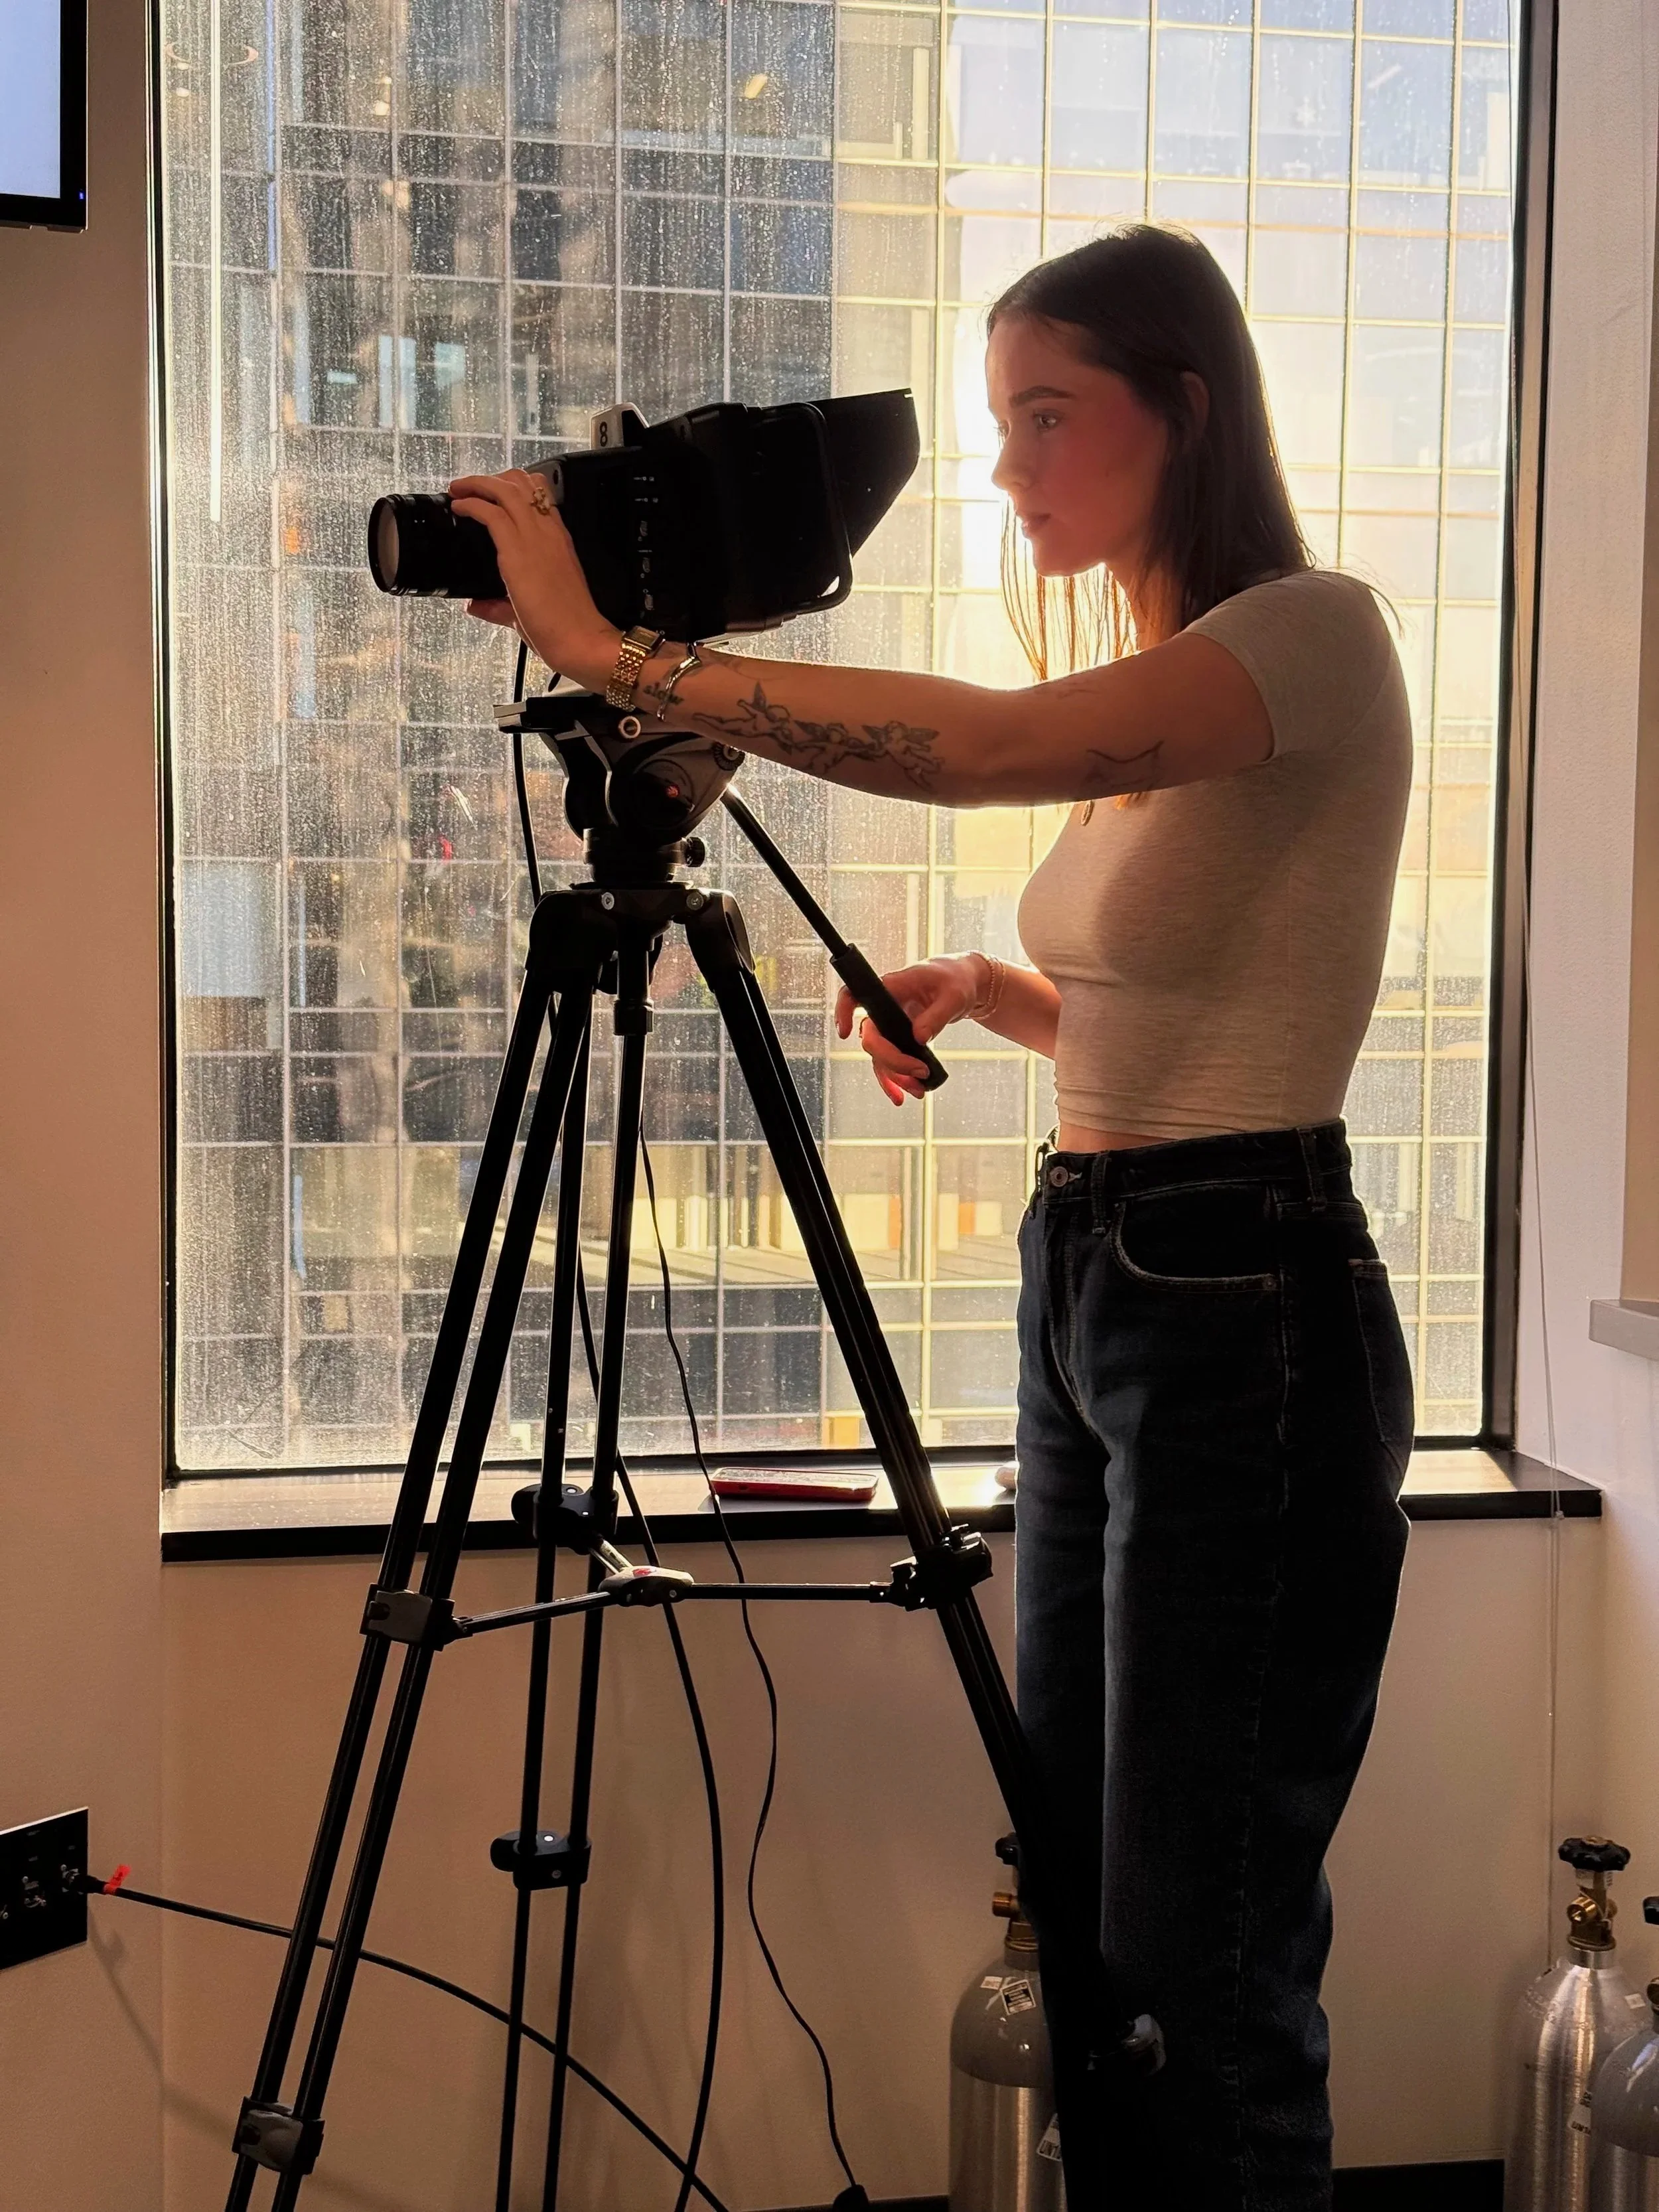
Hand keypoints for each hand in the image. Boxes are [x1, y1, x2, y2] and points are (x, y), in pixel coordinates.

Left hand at [448, 470, 619, 688]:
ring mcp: (534, 538)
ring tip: (458, 489)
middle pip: (521, 481)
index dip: (512, 486)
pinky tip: (459, 508)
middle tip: (467, 487)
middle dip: (490, 478)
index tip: (491, 493)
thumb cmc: (566, 626)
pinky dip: (470, 504)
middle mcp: (547, 532)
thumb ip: (498, 605)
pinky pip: (491, 512)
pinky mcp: (518, 551)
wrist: (580, 639)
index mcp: (557, 540)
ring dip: (476, 484)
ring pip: (505, 489)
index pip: (540, 494)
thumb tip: (476, 606)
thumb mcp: (527, 609)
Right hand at [834, 956, 984, 1104]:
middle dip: (893, 1061)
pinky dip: (896, 1080)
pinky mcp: (899, 1038)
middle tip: (921, 1072)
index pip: (855, 995)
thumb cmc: (956, 980)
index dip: (843, 1012)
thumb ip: (937, 1016)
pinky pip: (890, 1062)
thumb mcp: (954, 996)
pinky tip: (904, 1094)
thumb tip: (919, 1038)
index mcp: (891, 988)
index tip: (845, 1033)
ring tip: (918, 1091)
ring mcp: (890, 1025)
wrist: (963, 985)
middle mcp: (884, 1007)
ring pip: (881, 1056)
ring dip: (896, 1076)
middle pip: (873, 1038)